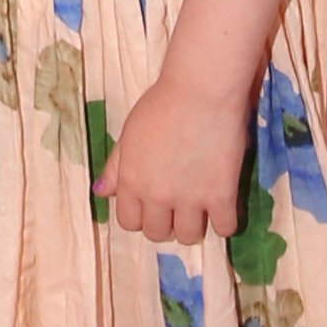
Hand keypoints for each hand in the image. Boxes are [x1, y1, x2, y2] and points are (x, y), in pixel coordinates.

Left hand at [100, 70, 248, 244]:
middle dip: (165, 223)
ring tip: (201, 209)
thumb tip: (101, 192)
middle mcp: (157, 196)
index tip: (152, 206)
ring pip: (188, 236)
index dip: (140, 216)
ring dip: (193, 226)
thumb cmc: (162, 103)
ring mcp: (190, 199)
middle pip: (157, 234)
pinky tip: (224, 207)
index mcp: (131, 181)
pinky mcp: (221, 196)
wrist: (201, 90)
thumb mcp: (130, 133)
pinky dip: (225, 221)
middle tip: (178, 207)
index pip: (128, 222)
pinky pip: (225, 229)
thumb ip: (116, 166)